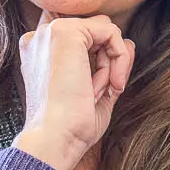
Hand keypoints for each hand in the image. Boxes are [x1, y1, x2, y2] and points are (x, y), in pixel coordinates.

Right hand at [13, 12, 132, 169]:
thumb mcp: (96, 91)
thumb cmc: (72, 126)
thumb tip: (129, 43)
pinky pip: (111, 32)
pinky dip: (120, 59)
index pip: (81, 38)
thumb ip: (109, 65)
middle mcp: (41, 38)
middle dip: (107, 61)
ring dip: (111, 63)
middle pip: (94, 32)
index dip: (98, 60)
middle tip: (101, 92)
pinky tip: (110, 84)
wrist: (55, 139)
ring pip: (104, 31)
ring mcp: (51, 32)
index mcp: (40, 52)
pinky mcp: (66, 32)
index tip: (96, 92)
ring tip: (98, 92)